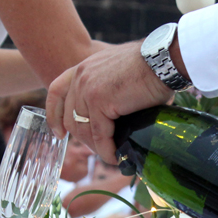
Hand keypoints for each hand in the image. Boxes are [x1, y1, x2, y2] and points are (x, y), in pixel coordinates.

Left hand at [46, 40, 175, 162]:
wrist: (163, 60)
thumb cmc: (152, 67)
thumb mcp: (120, 75)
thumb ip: (109, 92)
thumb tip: (116, 119)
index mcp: (84, 67)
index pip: (56, 91)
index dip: (54, 114)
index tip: (59, 133)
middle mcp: (81, 76)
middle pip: (70, 116)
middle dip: (82, 138)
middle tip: (99, 149)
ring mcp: (87, 88)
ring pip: (83, 129)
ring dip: (96, 147)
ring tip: (111, 154)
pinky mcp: (99, 101)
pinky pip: (99, 134)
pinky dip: (106, 149)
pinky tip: (115, 157)